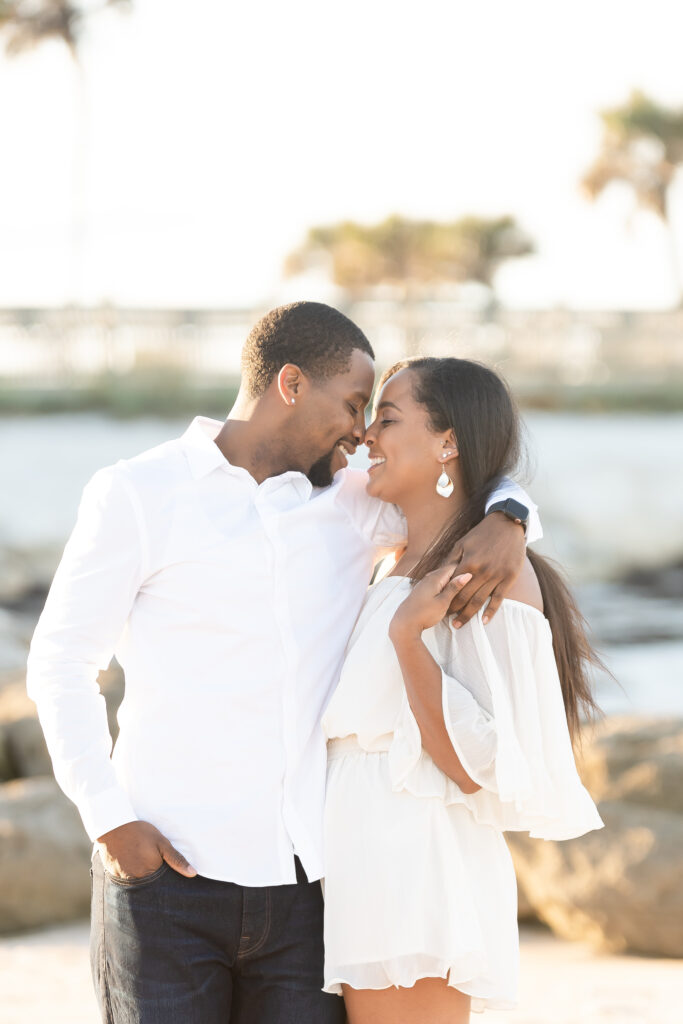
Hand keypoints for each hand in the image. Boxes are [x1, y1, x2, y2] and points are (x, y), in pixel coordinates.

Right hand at [96, 820, 196, 879]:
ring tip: (140, 862)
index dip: (166, 879)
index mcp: (150, 872)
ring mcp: (124, 879)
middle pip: (150, 885)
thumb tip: (193, 874)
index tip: (166, 873)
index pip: (163, 884)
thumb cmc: (139, 832)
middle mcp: (137, 880)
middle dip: (153, 879)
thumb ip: (176, 859)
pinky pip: (126, 880)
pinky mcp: (114, 876)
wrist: (113, 825)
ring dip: (141, 877)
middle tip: (150, 863)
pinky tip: (131, 863)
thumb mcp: (161, 842)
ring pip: (138, 884)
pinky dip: (130, 874)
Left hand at [389, 565, 471, 639]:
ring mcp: (423, 584)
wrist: (404, 624)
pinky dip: (443, 587)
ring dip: (451, 582)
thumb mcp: (443, 601)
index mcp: (434, 578)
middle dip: (458, 574)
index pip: (453, 566)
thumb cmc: (425, 613)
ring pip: (441, 579)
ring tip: (462, 587)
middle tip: (472, 579)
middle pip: (447, 572)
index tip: (475, 571)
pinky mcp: (421, 592)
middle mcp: (428, 578)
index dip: (464, 567)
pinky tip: (448, 593)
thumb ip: (454, 587)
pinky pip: (436, 585)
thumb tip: (467, 574)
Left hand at [446, 512, 525, 627]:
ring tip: (459, 624)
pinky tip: (484, 621)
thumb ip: (451, 560)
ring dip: (468, 614)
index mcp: (469, 563)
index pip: (453, 586)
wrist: (507, 525)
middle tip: (446, 620)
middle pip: (465, 597)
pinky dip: (491, 611)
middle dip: (454, 610)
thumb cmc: (482, 533)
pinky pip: (498, 598)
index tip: (439, 606)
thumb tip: (438, 573)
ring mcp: (496, 576)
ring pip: (479, 601)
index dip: (445, 598)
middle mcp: (482, 572)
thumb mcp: (462, 543)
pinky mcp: (509, 578)